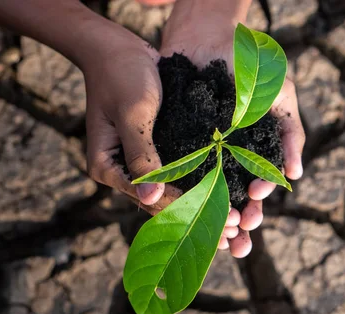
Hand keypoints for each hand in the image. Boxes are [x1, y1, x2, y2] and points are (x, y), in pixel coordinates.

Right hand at [82, 25, 246, 257]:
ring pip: (172, 194)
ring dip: (203, 207)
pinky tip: (224, 194)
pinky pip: (178, 175)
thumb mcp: (133, 114)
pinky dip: (199, 186)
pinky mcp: (154, 149)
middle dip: (199, 218)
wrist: (116, 49)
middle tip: (235, 233)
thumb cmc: (121, 76)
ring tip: (236, 223)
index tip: (220, 225)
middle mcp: (123, 172)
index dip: (187, 213)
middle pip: (162, 204)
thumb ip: (142, 155)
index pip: (151, 200)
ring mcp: (138, 162)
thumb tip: (151, 198)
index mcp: (108, 168)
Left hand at [160, 1, 304, 257]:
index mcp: (251, 156)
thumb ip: (291, 135)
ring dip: (205, 220)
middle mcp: (224, 161)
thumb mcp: (281, 98)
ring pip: (201, 197)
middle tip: (234, 243)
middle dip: (232, 226)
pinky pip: (175, 174)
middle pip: (228, 203)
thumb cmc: (251, 67)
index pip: (255, 194)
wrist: (210, 36)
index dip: (255, 210)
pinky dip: (177, 193)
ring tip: (209, 236)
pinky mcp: (173, 144)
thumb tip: (296, 175)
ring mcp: (197, 154)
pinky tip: (177, 209)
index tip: (253, 214)